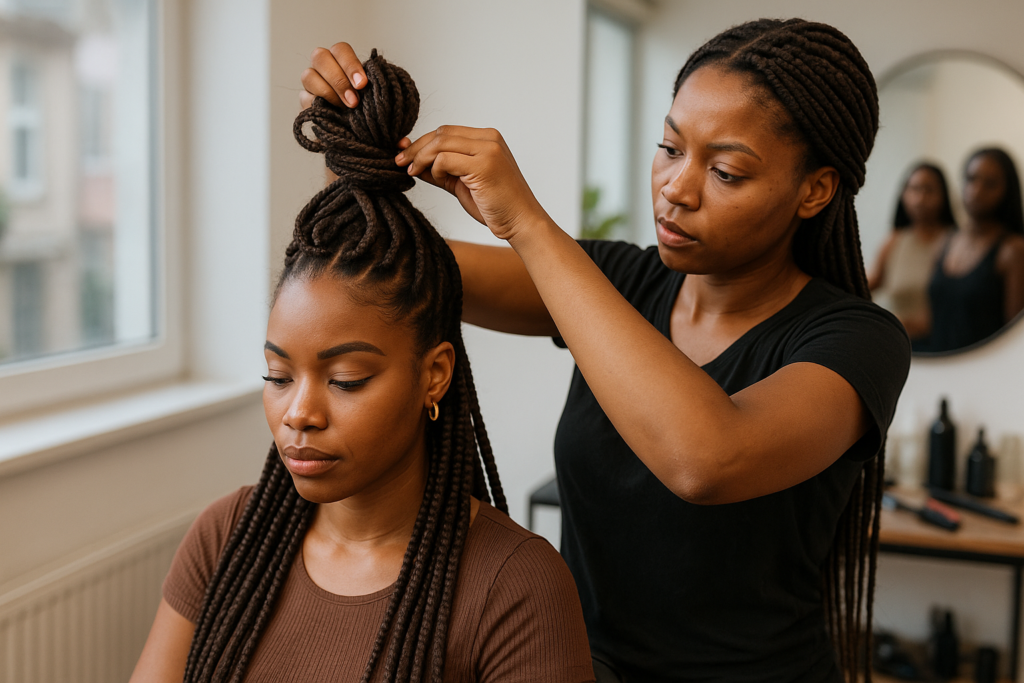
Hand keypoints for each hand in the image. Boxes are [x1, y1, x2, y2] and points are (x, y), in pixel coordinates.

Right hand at [299, 42, 412, 164]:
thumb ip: (391, 122)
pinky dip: (316, 105)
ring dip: (328, 91)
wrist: (351, 138)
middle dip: (339, 78)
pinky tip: (331, 116)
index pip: (341, 50)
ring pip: (309, 75)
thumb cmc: (368, 119)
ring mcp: (312, 84)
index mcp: (344, 63)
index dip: (351, 65)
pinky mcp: (305, 102)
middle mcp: (325, 69)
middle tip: (354, 101)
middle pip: (321, 56)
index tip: (364, 84)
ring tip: (345, 110)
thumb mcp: (381, 117)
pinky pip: (304, 98)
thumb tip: (403, 143)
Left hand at [396, 126, 549, 241]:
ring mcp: (488, 150)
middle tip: (399, 162)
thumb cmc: (495, 206)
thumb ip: (441, 171)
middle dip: (417, 148)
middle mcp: (490, 139)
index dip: (422, 142)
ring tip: (411, 172)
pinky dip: (435, 168)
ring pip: (441, 142)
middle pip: (441, 133)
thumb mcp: (462, 184)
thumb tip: (413, 164)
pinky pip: (446, 158)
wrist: (521, 223)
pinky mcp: (484, 164)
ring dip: (421, 157)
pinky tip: (436, 178)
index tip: (405, 154)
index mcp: (488, 139)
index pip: (447, 131)